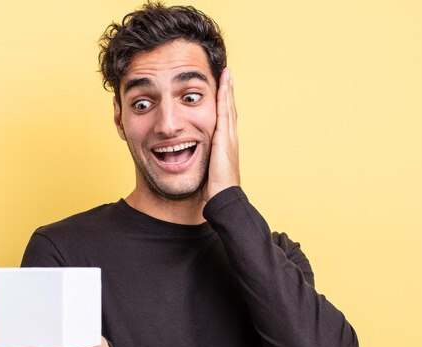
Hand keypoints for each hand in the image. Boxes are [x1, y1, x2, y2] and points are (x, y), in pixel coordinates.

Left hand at [203, 67, 239, 201]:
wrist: (223, 198)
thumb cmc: (214, 189)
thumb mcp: (207, 170)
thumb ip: (203, 162)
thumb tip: (191, 161)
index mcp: (226, 145)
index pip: (225, 120)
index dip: (224, 104)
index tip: (223, 90)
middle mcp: (230, 138)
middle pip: (229, 109)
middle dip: (228, 92)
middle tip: (228, 74)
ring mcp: (229, 137)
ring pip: (229, 107)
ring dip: (228, 90)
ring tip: (227, 74)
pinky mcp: (224, 138)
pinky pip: (225, 113)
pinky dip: (224, 98)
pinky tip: (223, 86)